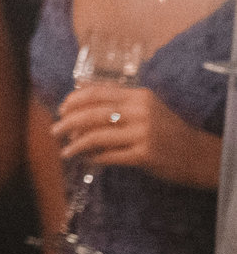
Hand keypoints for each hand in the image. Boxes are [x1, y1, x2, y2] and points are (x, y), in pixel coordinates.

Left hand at [53, 83, 221, 187]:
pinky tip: (87, 160)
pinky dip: (93, 158)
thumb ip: (119, 103)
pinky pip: (109, 156)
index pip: (97, 92)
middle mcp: (141, 111)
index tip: (61, 109)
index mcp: (138, 96)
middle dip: (67, 122)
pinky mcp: (145, 155)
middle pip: (92, 114)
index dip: (73, 100)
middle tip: (55, 130)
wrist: (198, 154)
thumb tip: (78, 105)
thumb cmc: (167, 130)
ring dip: (76, 144)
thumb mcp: (146, 108)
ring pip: (97, 136)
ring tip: (66, 151)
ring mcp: (144, 133)